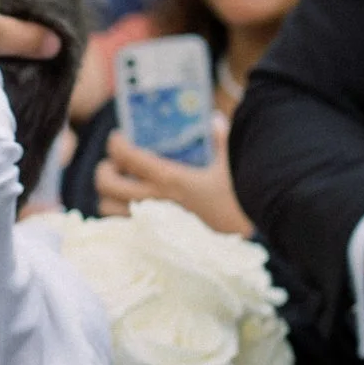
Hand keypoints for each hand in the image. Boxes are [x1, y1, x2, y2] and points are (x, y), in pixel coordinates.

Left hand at [94, 117, 250, 235]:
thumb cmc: (244, 196)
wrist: (259, 231)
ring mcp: (153, 226)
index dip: (116, 144)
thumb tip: (213, 121)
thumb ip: (221, 137)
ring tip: (122, 188)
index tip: (119, 139)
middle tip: (115, 165)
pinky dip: (121, 218)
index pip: (127, 157)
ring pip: (108, 211)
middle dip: (104, 171)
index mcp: (171, 180)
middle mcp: (155, 203)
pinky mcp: (156, 243)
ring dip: (109, 196)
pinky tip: (134, 211)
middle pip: (105, 185)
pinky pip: (123, 231)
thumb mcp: (234, 160)